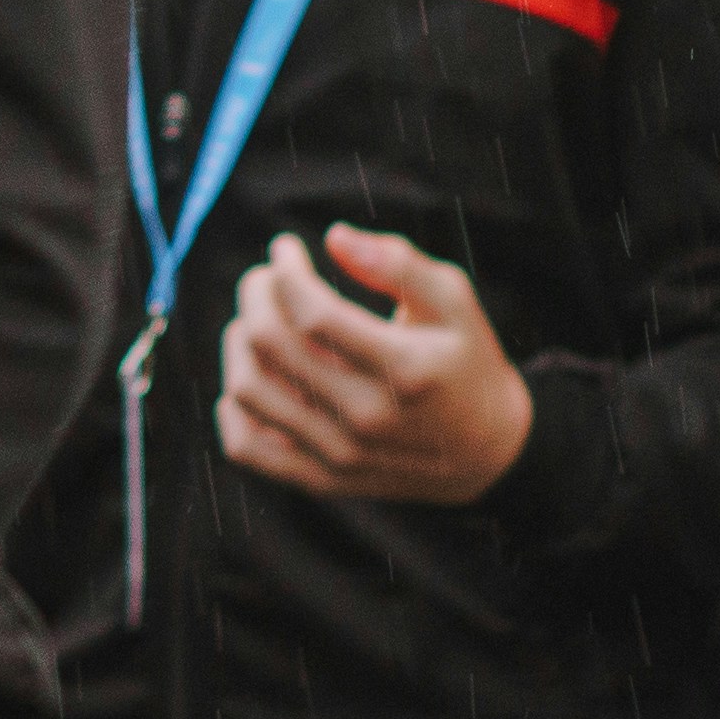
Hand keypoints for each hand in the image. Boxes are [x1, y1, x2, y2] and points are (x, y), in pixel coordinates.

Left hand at [214, 228, 537, 502]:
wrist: (487, 452)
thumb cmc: (464, 361)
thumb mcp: (454, 301)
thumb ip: (399, 262)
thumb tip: (333, 238)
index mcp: (405, 370)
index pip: (313, 312)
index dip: (286, 269)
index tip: (285, 248)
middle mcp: (368, 418)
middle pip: (270, 342)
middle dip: (256, 292)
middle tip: (265, 277)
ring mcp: (341, 455)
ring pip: (247, 389)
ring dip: (237, 340)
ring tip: (256, 319)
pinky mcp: (322, 480)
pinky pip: (247, 447)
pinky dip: (232, 408)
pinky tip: (255, 373)